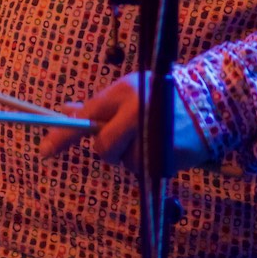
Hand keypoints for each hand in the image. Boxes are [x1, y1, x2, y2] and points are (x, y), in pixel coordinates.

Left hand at [38, 74, 210, 173]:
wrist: (213, 101)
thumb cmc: (161, 92)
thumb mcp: (129, 89)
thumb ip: (98, 105)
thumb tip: (66, 110)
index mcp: (124, 93)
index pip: (86, 118)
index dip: (62, 137)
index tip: (43, 151)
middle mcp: (137, 114)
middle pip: (104, 150)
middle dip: (110, 148)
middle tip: (127, 134)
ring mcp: (154, 138)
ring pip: (126, 162)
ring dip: (133, 155)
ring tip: (152, 135)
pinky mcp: (169, 159)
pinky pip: (145, 169)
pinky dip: (150, 162)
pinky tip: (164, 145)